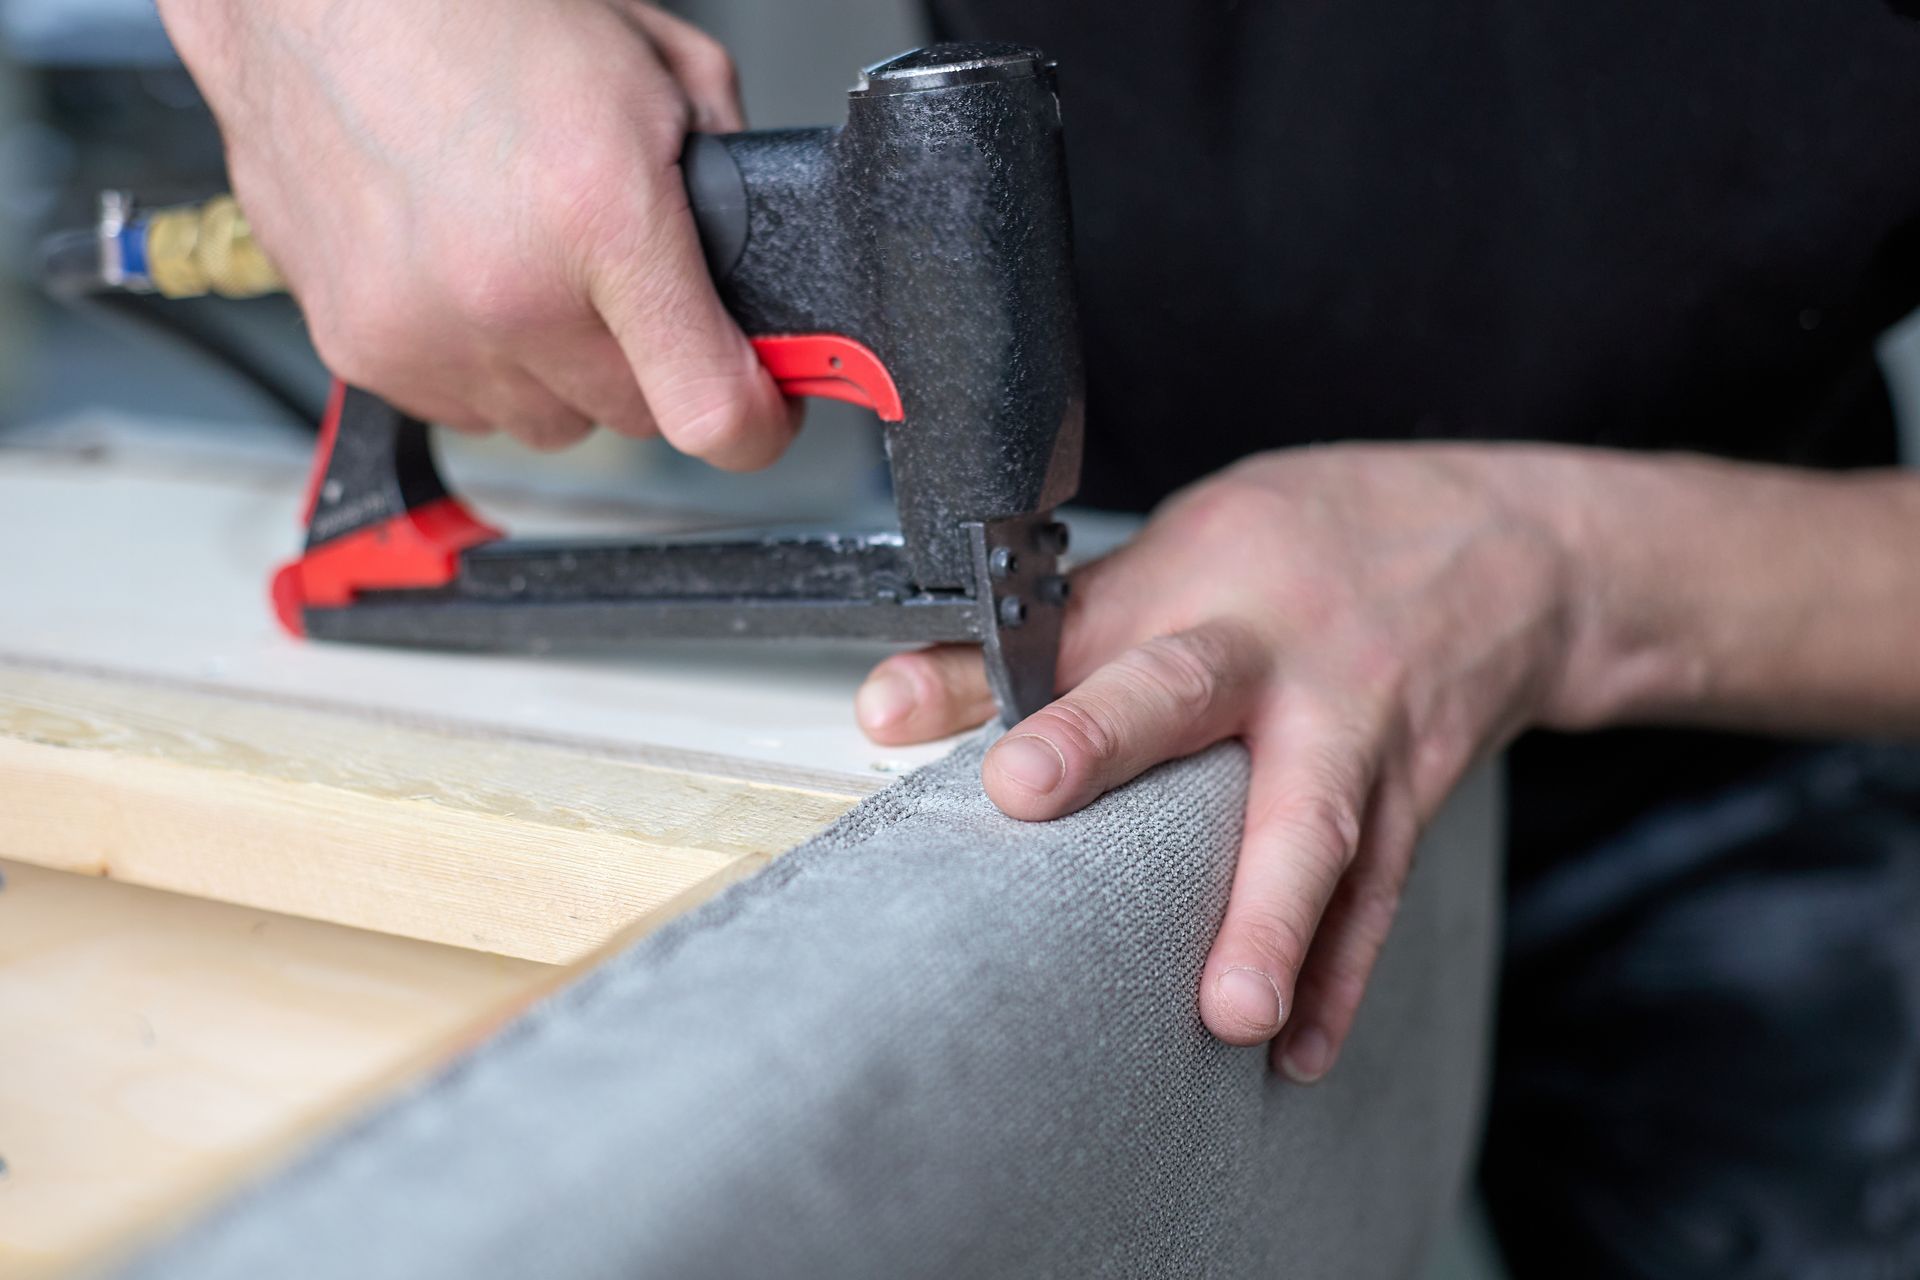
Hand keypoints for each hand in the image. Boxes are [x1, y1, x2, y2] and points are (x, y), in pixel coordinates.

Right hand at [158, 0, 795, 465]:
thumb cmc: (467, 11)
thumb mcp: (654, 65)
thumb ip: (728, 168)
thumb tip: (754, 251)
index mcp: (600, 220)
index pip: (709, 410)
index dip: (756, 425)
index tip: (764, 414)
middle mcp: (509, 296)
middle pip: (632, 416)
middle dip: (648, 364)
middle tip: (621, 281)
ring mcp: (425, 332)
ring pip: (547, 420)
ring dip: (559, 367)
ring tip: (531, 263)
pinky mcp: (360, 349)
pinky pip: (464, 405)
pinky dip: (481, 359)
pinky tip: (467, 274)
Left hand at [856, 445, 1582, 1079]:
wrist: (1510, 550)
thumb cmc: (1311, 550)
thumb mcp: (1179, 552)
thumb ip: (1045, 635)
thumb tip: (890, 707)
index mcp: (1205, 584)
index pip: (1083, 622)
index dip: (989, 662)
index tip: (911, 715)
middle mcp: (1280, 653)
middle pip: (1192, 693)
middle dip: (1110, 743)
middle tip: (1029, 796)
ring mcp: (1360, 728)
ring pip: (1317, 823)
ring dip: (1277, 921)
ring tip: (1232, 1015)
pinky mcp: (1411, 798)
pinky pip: (1379, 894)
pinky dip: (1341, 976)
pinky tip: (1300, 1052)